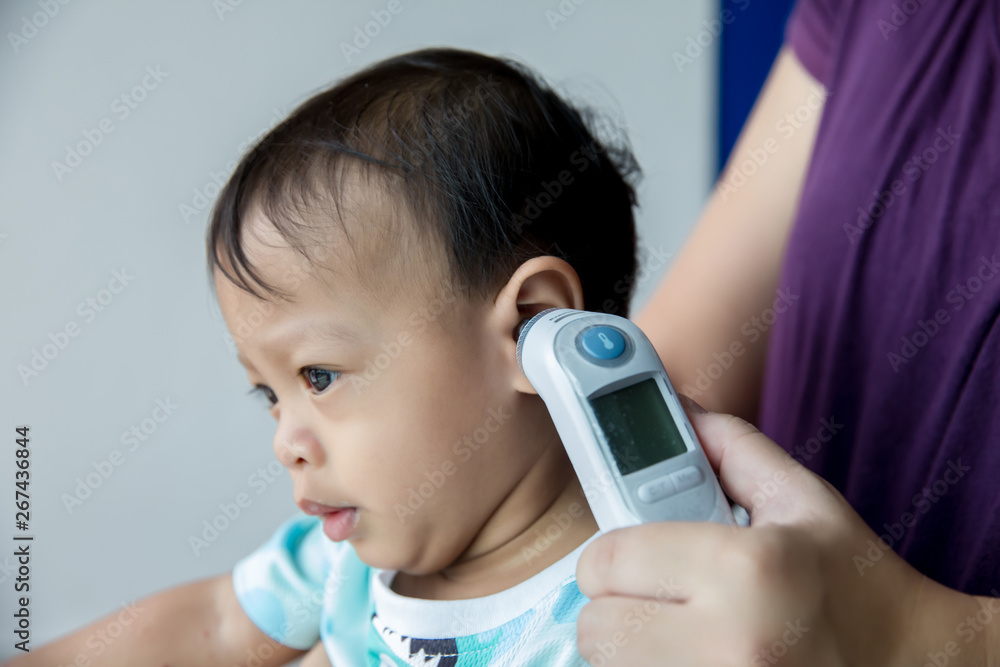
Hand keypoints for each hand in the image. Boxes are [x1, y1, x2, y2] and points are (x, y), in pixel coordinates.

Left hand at [575, 396, 999, 665]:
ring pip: (610, 665)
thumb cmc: (858, 583)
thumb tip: (677, 410)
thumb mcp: (802, 501)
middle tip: (661, 600)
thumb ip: (731, 448)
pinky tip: (692, 657)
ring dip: (631, 647)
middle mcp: (727, 643)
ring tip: (680, 632)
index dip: (614, 557)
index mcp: (744, 570)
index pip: (608, 561)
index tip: (636, 559)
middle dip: (619, 605)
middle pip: (597, 624)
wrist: (917, 666)